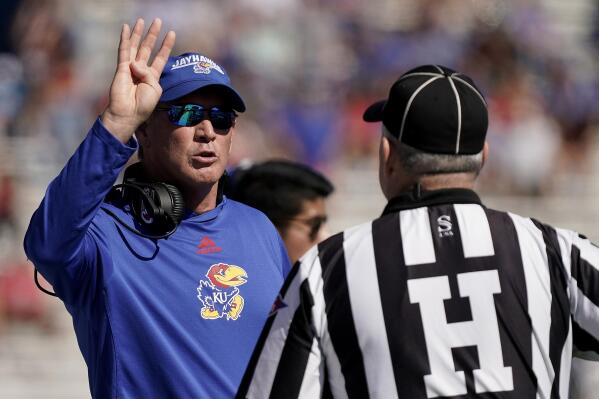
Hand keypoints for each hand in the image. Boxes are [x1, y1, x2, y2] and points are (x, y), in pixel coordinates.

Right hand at [101, 18, 175, 142]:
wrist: (128, 114)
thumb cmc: (143, 105)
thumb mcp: (155, 89)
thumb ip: (149, 74)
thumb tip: (135, 63)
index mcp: (153, 77)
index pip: (160, 57)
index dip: (166, 46)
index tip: (172, 33)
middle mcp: (142, 70)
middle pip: (148, 48)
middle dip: (153, 35)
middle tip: (158, 20)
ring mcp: (130, 68)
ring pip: (135, 46)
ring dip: (139, 33)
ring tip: (141, 20)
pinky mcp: (121, 67)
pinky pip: (123, 50)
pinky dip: (124, 39)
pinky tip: (126, 28)